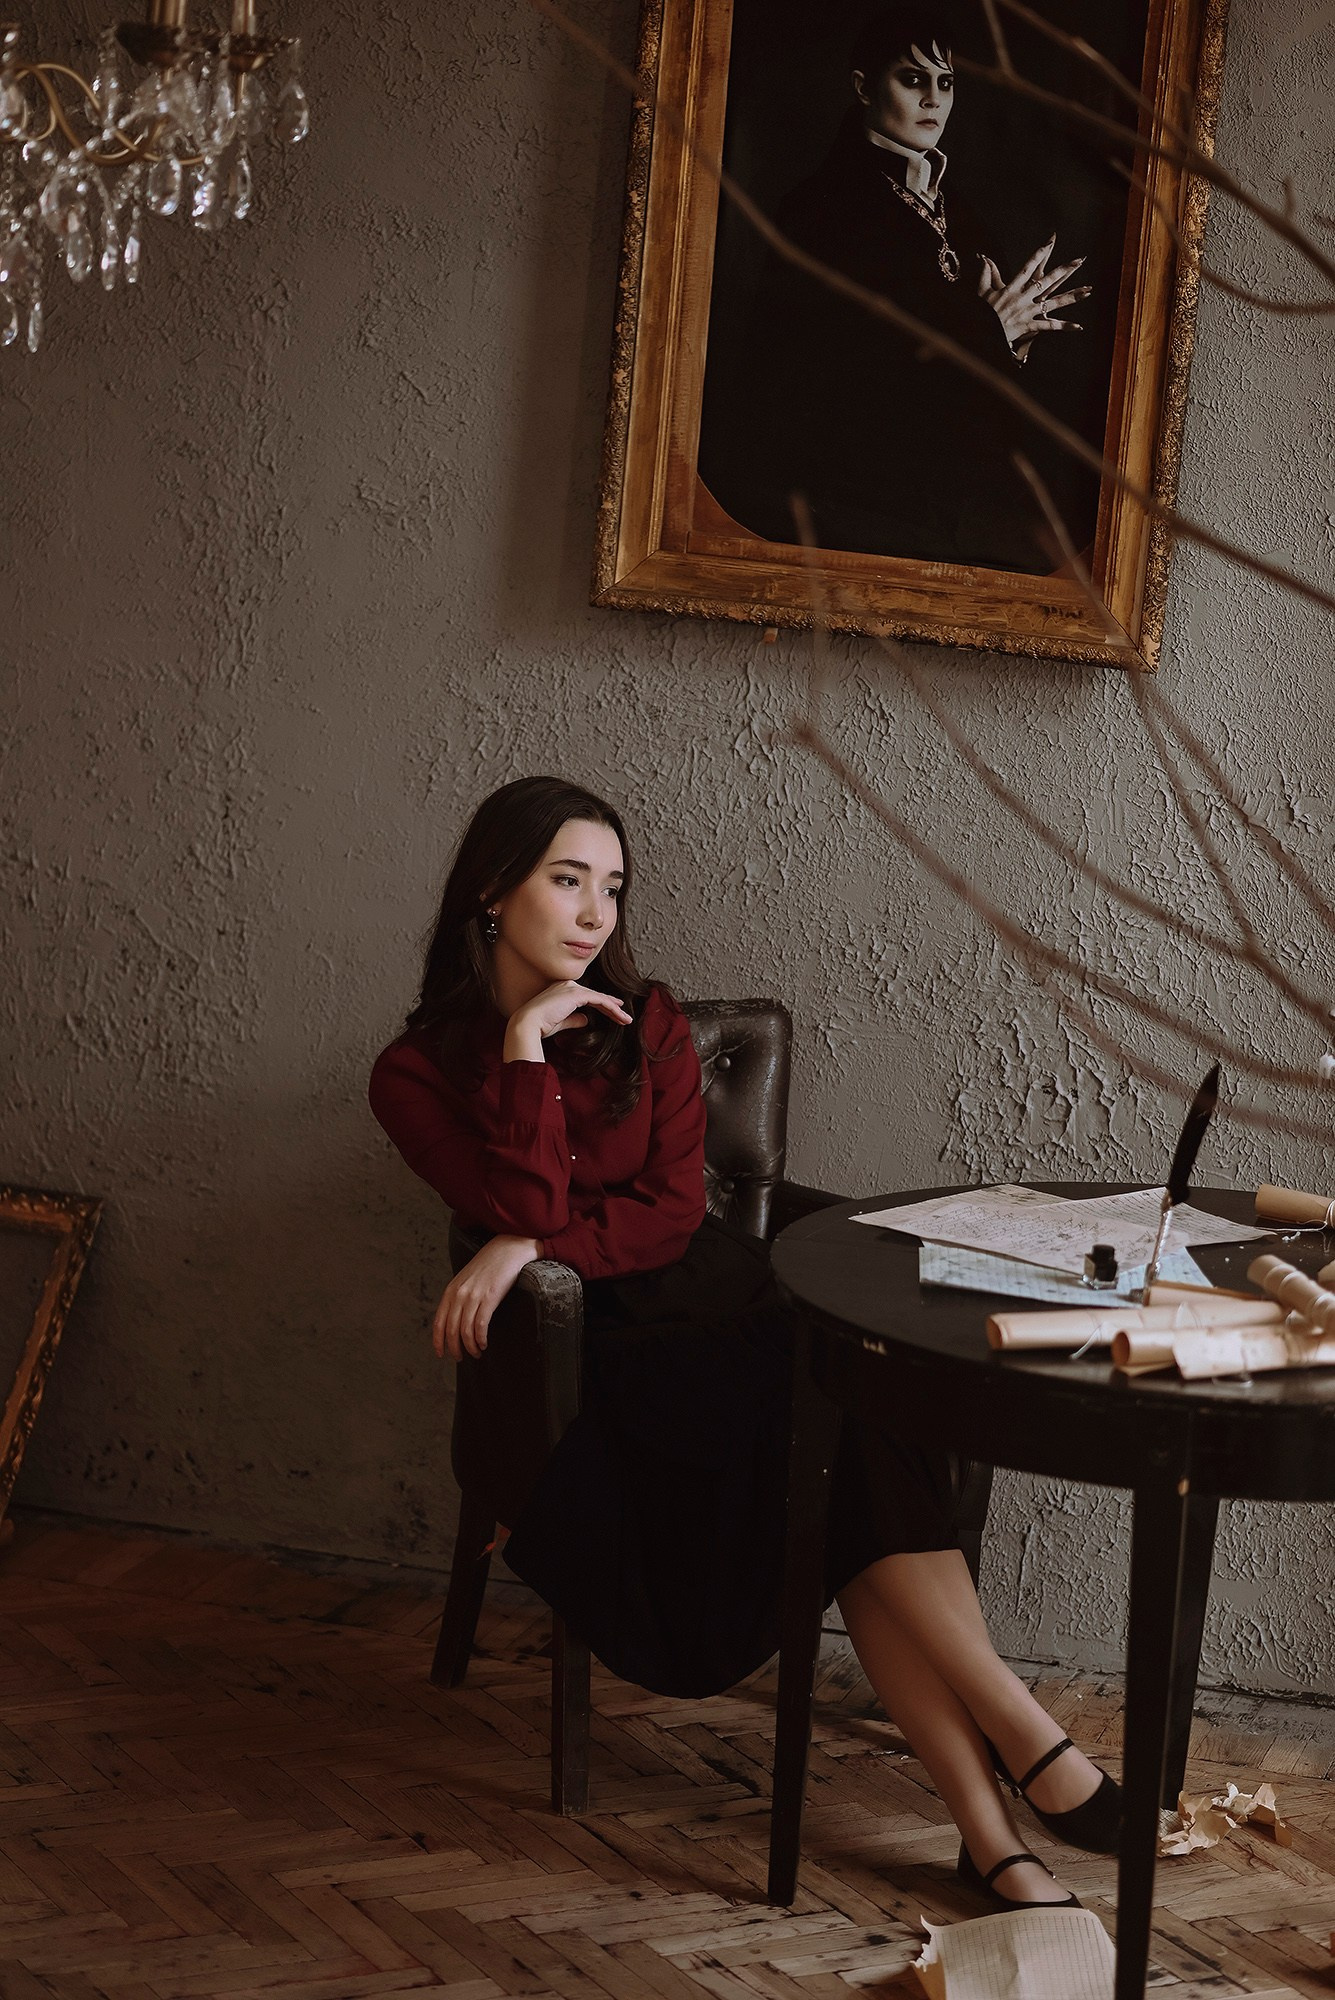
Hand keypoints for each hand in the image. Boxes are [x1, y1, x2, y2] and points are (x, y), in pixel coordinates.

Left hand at [433, 1234, 541, 1360]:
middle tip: (461, 1358)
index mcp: (451, 1290)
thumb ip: (459, 1296)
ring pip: (465, 1331)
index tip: (441, 1354)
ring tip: (477, 1353)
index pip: (438, 1322)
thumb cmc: (490, 1265)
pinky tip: (484, 1344)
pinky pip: (480, 1325)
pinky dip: (480, 1339)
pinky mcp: (490, 1297)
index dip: (438, 1341)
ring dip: (470, 1347)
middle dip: (455, 1348)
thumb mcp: (467, 1279)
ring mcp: (474, 1295)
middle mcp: (459, 1294)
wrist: (508, 1248)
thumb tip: (455, 1320)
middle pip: (451, 1330)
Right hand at [505, 980, 632, 1061]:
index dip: (602, 1006)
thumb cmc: (539, 1026)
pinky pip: (598, 1000)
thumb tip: (586, 1020)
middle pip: (595, 996)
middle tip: (625, 1018)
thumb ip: (574, 1019)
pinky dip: (610, 1008)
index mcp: (561, 990)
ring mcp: (571, 988)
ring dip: (614, 1010)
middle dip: (611, 1008)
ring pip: (599, 998)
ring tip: (626, 1020)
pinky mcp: (575, 994)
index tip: (614, 1013)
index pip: (586, 997)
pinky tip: (619, 1015)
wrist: (527, 1025)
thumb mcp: (561, 1023)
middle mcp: (567, 985)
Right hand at [978, 238, 1091, 359]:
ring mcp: (1028, 311)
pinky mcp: (1030, 325)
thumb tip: (983, 257)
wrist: (983, 333)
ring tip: (1088, 291)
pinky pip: (1050, 326)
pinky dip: (1064, 327)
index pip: (1028, 267)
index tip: (1050, 242)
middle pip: (1047, 280)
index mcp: (1012, 287)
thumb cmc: (983, 312)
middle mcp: (1023, 297)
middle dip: (1064, 270)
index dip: (1039, 254)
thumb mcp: (983, 291)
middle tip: (1079, 260)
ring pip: (1054, 302)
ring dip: (1072, 296)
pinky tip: (1078, 326)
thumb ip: (986, 273)